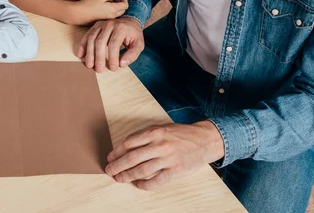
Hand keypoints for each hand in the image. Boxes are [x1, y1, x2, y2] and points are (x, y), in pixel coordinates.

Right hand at [69, 0, 127, 24]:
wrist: (78, 13)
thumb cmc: (89, 3)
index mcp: (113, 9)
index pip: (125, 5)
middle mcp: (112, 16)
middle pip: (123, 10)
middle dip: (121, 3)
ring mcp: (107, 19)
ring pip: (117, 14)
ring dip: (116, 7)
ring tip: (109, 1)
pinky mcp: (102, 21)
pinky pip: (111, 16)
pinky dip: (111, 11)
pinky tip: (104, 7)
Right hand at [77, 16, 143, 72]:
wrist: (129, 20)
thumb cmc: (133, 35)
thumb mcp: (139, 44)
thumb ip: (132, 55)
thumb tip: (122, 64)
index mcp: (121, 28)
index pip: (114, 44)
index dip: (112, 57)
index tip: (112, 68)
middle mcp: (109, 24)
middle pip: (100, 41)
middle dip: (98, 57)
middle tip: (98, 69)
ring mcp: (101, 24)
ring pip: (92, 39)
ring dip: (89, 53)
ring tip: (89, 65)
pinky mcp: (95, 26)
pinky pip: (87, 36)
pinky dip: (82, 45)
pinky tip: (80, 55)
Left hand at [105, 121, 224, 189]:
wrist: (205, 140)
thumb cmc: (181, 134)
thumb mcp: (161, 129)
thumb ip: (145, 136)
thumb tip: (125, 148)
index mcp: (154, 132)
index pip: (129, 143)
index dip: (117, 151)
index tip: (110, 157)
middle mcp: (160, 145)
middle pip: (132, 157)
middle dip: (118, 165)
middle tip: (109, 170)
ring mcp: (168, 159)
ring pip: (142, 170)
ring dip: (127, 175)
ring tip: (119, 178)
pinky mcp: (175, 171)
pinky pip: (156, 181)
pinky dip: (145, 184)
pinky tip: (138, 184)